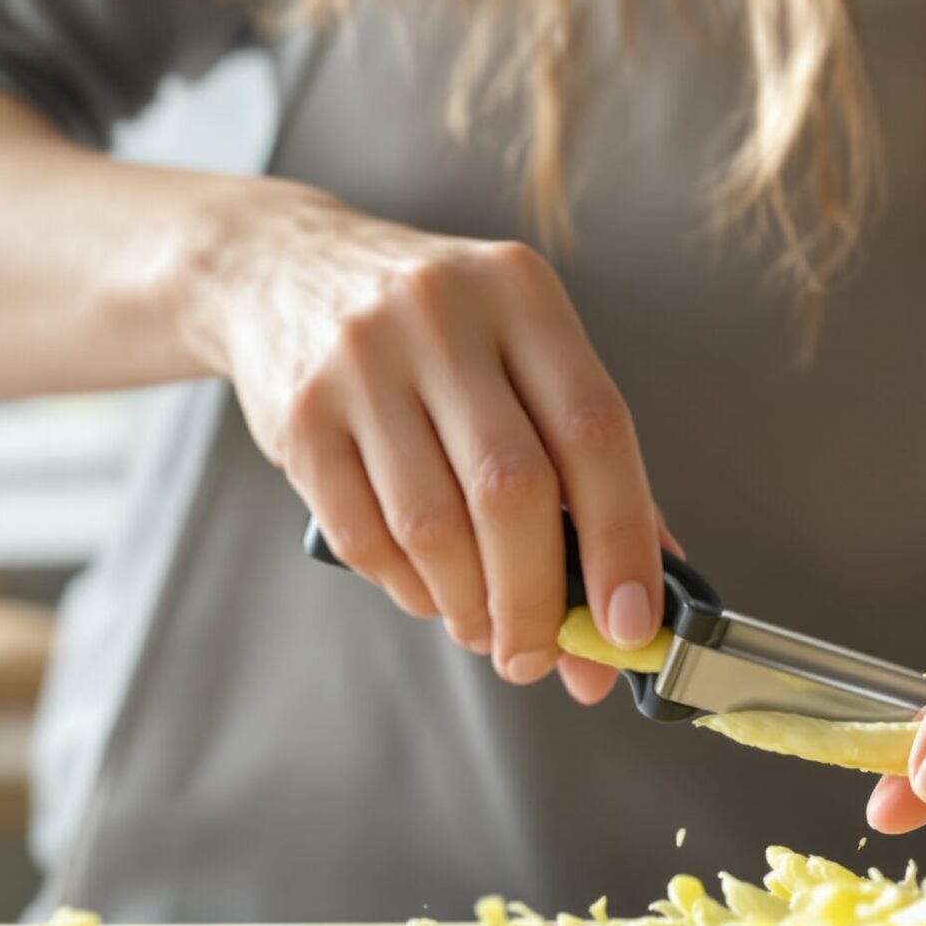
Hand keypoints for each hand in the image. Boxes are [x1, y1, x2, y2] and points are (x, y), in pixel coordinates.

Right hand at [181, 179, 663, 702]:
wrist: (282, 270)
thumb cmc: (434, 334)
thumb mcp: (519, 350)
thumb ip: (585, 460)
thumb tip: (643, 595)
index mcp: (522, 293)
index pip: (594, 430)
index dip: (622, 539)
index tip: (632, 624)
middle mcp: (442, 314)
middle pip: (512, 489)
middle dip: (537, 598)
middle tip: (541, 655)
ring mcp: (361, 360)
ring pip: (434, 527)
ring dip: (470, 605)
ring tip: (484, 626)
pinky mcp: (300, 413)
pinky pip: (365, 537)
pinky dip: (409, 589)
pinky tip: (430, 591)